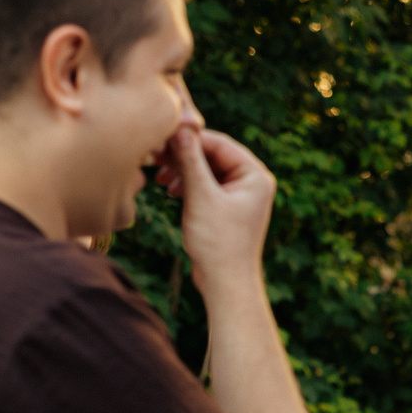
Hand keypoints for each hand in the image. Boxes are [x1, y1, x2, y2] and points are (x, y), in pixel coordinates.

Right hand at [157, 126, 276, 292]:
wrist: (225, 283)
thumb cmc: (219, 243)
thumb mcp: (201, 197)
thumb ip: (190, 161)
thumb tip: (180, 129)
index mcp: (255, 175)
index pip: (219, 143)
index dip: (189, 139)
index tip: (162, 138)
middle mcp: (252, 182)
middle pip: (212, 155)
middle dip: (183, 156)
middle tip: (156, 157)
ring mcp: (240, 195)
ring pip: (206, 170)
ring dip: (183, 171)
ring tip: (160, 178)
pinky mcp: (227, 208)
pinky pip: (205, 186)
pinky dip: (188, 185)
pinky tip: (170, 191)